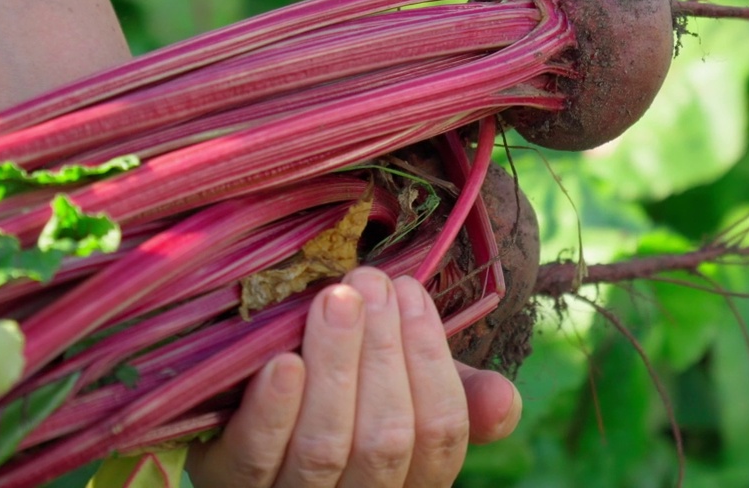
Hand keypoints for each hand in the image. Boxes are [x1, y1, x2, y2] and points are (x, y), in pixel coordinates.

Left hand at [186, 268, 522, 486]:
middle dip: (383, 352)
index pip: (440, 435)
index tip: (410, 291)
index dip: (432, 362)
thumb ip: (456, 393)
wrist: (244, 418)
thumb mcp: (406, 395)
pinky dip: (273, 410)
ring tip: (335, 299)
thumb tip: (504, 401)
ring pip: (324, 448)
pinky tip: (282, 360)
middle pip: (385, 440)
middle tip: (369, 281)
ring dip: (335, 365)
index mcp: (411, 480)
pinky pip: (253, 459)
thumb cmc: (347, 396)